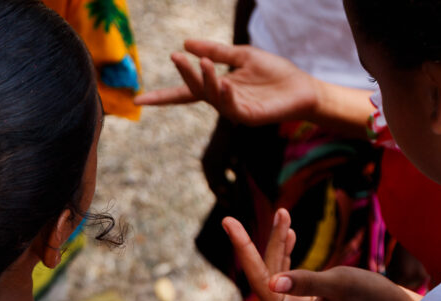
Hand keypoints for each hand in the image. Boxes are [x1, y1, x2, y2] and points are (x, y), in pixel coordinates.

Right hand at [135, 40, 319, 125]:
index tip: (138, 101)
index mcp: (216, 88)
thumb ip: (215, 51)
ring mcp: (233, 111)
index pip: (183, 92)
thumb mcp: (242, 55)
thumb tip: (185, 43)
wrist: (301, 88)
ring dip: (205, 79)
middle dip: (185, 75)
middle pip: (194, 90)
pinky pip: (231, 106)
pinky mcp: (247, 117)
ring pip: (211, 96)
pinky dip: (225, 93)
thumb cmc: (274, 73)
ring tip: (204, 62)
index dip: (161, 97)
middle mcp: (220, 101)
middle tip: (176, 57)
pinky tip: (223, 81)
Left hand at [187, 212, 421, 300]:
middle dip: (245, 249)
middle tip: (226, 221)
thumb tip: (275, 282)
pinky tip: (289, 229)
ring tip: (283, 213)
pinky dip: (286, 250)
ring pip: (273, 271)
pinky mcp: (306, 296)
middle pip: (258, 280)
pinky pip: (286, 271)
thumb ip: (307, 282)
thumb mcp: (341, 284)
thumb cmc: (372, 297)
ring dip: (275, 242)